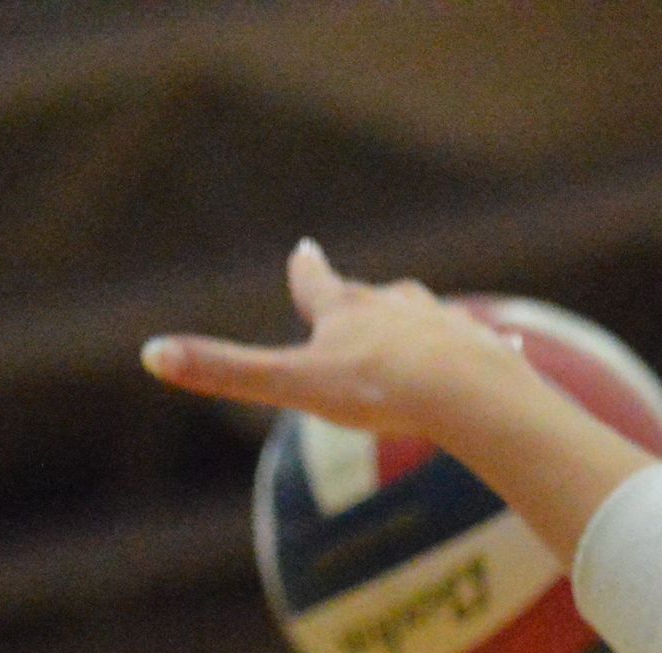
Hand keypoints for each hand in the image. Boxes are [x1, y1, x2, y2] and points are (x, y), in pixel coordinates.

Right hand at [143, 240, 559, 445]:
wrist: (467, 393)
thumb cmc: (378, 389)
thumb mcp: (292, 386)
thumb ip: (226, 372)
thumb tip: (151, 354)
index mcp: (348, 310)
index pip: (318, 283)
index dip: (307, 270)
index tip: (305, 250)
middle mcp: (398, 305)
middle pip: (376, 296)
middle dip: (365, 300)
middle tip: (360, 296)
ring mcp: (448, 325)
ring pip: (431, 318)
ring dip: (423, 323)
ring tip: (425, 330)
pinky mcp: (490, 352)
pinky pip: (490, 349)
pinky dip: (490, 352)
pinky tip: (510, 352)